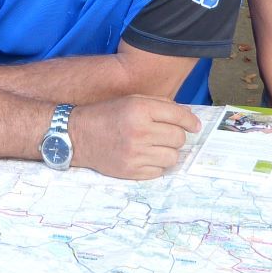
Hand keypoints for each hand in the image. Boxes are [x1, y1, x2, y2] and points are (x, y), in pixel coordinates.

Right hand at [69, 96, 200, 179]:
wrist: (77, 136)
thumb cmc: (107, 115)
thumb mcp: (132, 101)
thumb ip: (160, 105)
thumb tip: (189, 119)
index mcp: (140, 109)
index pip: (179, 117)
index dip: (190, 122)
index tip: (194, 126)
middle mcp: (139, 131)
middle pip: (178, 138)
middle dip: (176, 136)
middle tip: (165, 135)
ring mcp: (135, 154)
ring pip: (173, 157)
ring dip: (168, 151)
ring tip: (155, 146)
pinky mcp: (131, 171)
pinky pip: (159, 171)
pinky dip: (157, 165)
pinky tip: (145, 157)